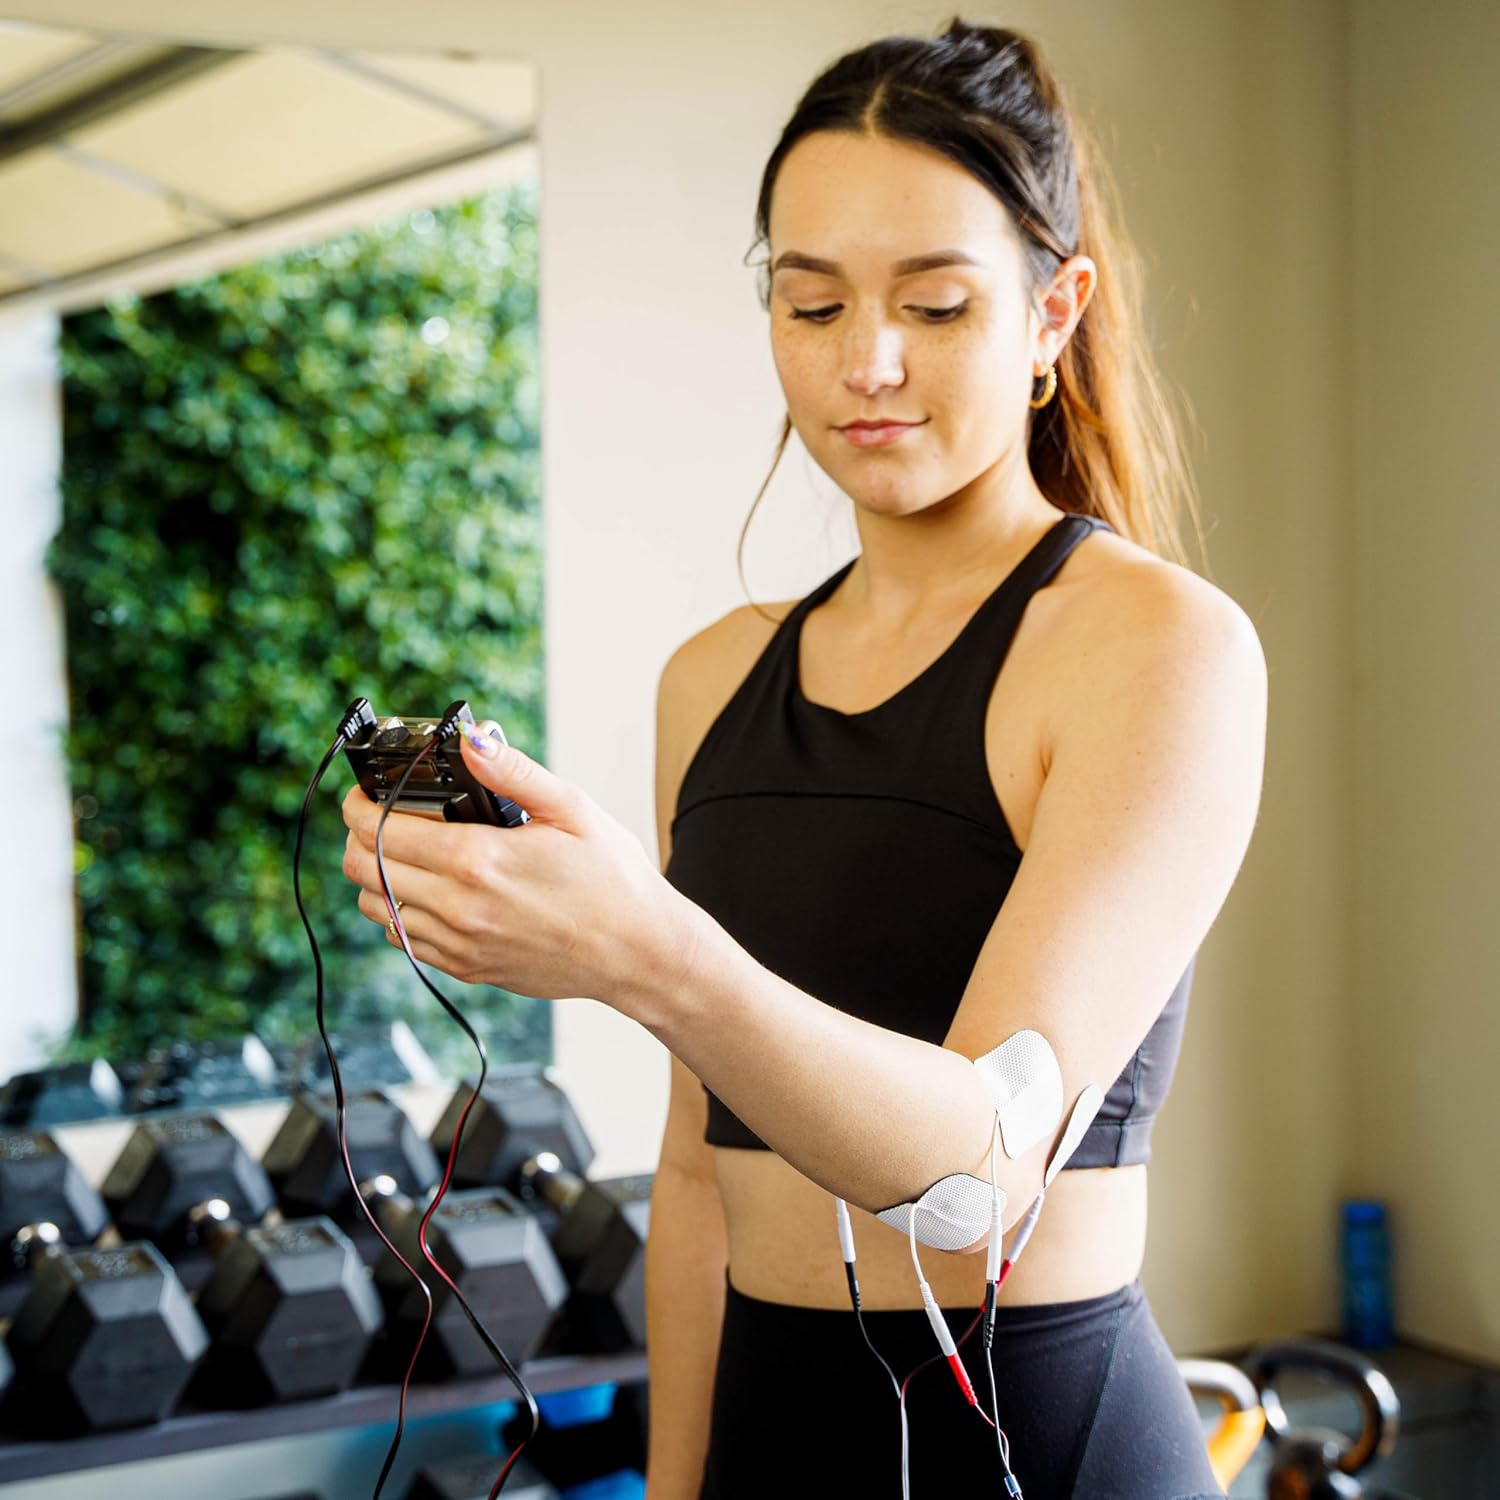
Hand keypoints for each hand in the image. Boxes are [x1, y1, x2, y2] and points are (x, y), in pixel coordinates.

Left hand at [340, 724, 699, 1010]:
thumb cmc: (612, 878)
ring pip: (375, 909)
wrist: (638, 952)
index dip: (358, 806)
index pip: (380, 830)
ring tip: (404, 855)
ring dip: (375, 877)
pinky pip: (404, 941)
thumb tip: (470, 741)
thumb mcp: (572, 809)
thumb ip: (513, 773)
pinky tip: (429, 893)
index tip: (364, 794)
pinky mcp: (468, 968)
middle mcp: (460, 906)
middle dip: (359, 837)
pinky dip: (399, 914)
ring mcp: (460, 943)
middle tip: (380, 819)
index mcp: (479, 859)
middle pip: (362, 869)